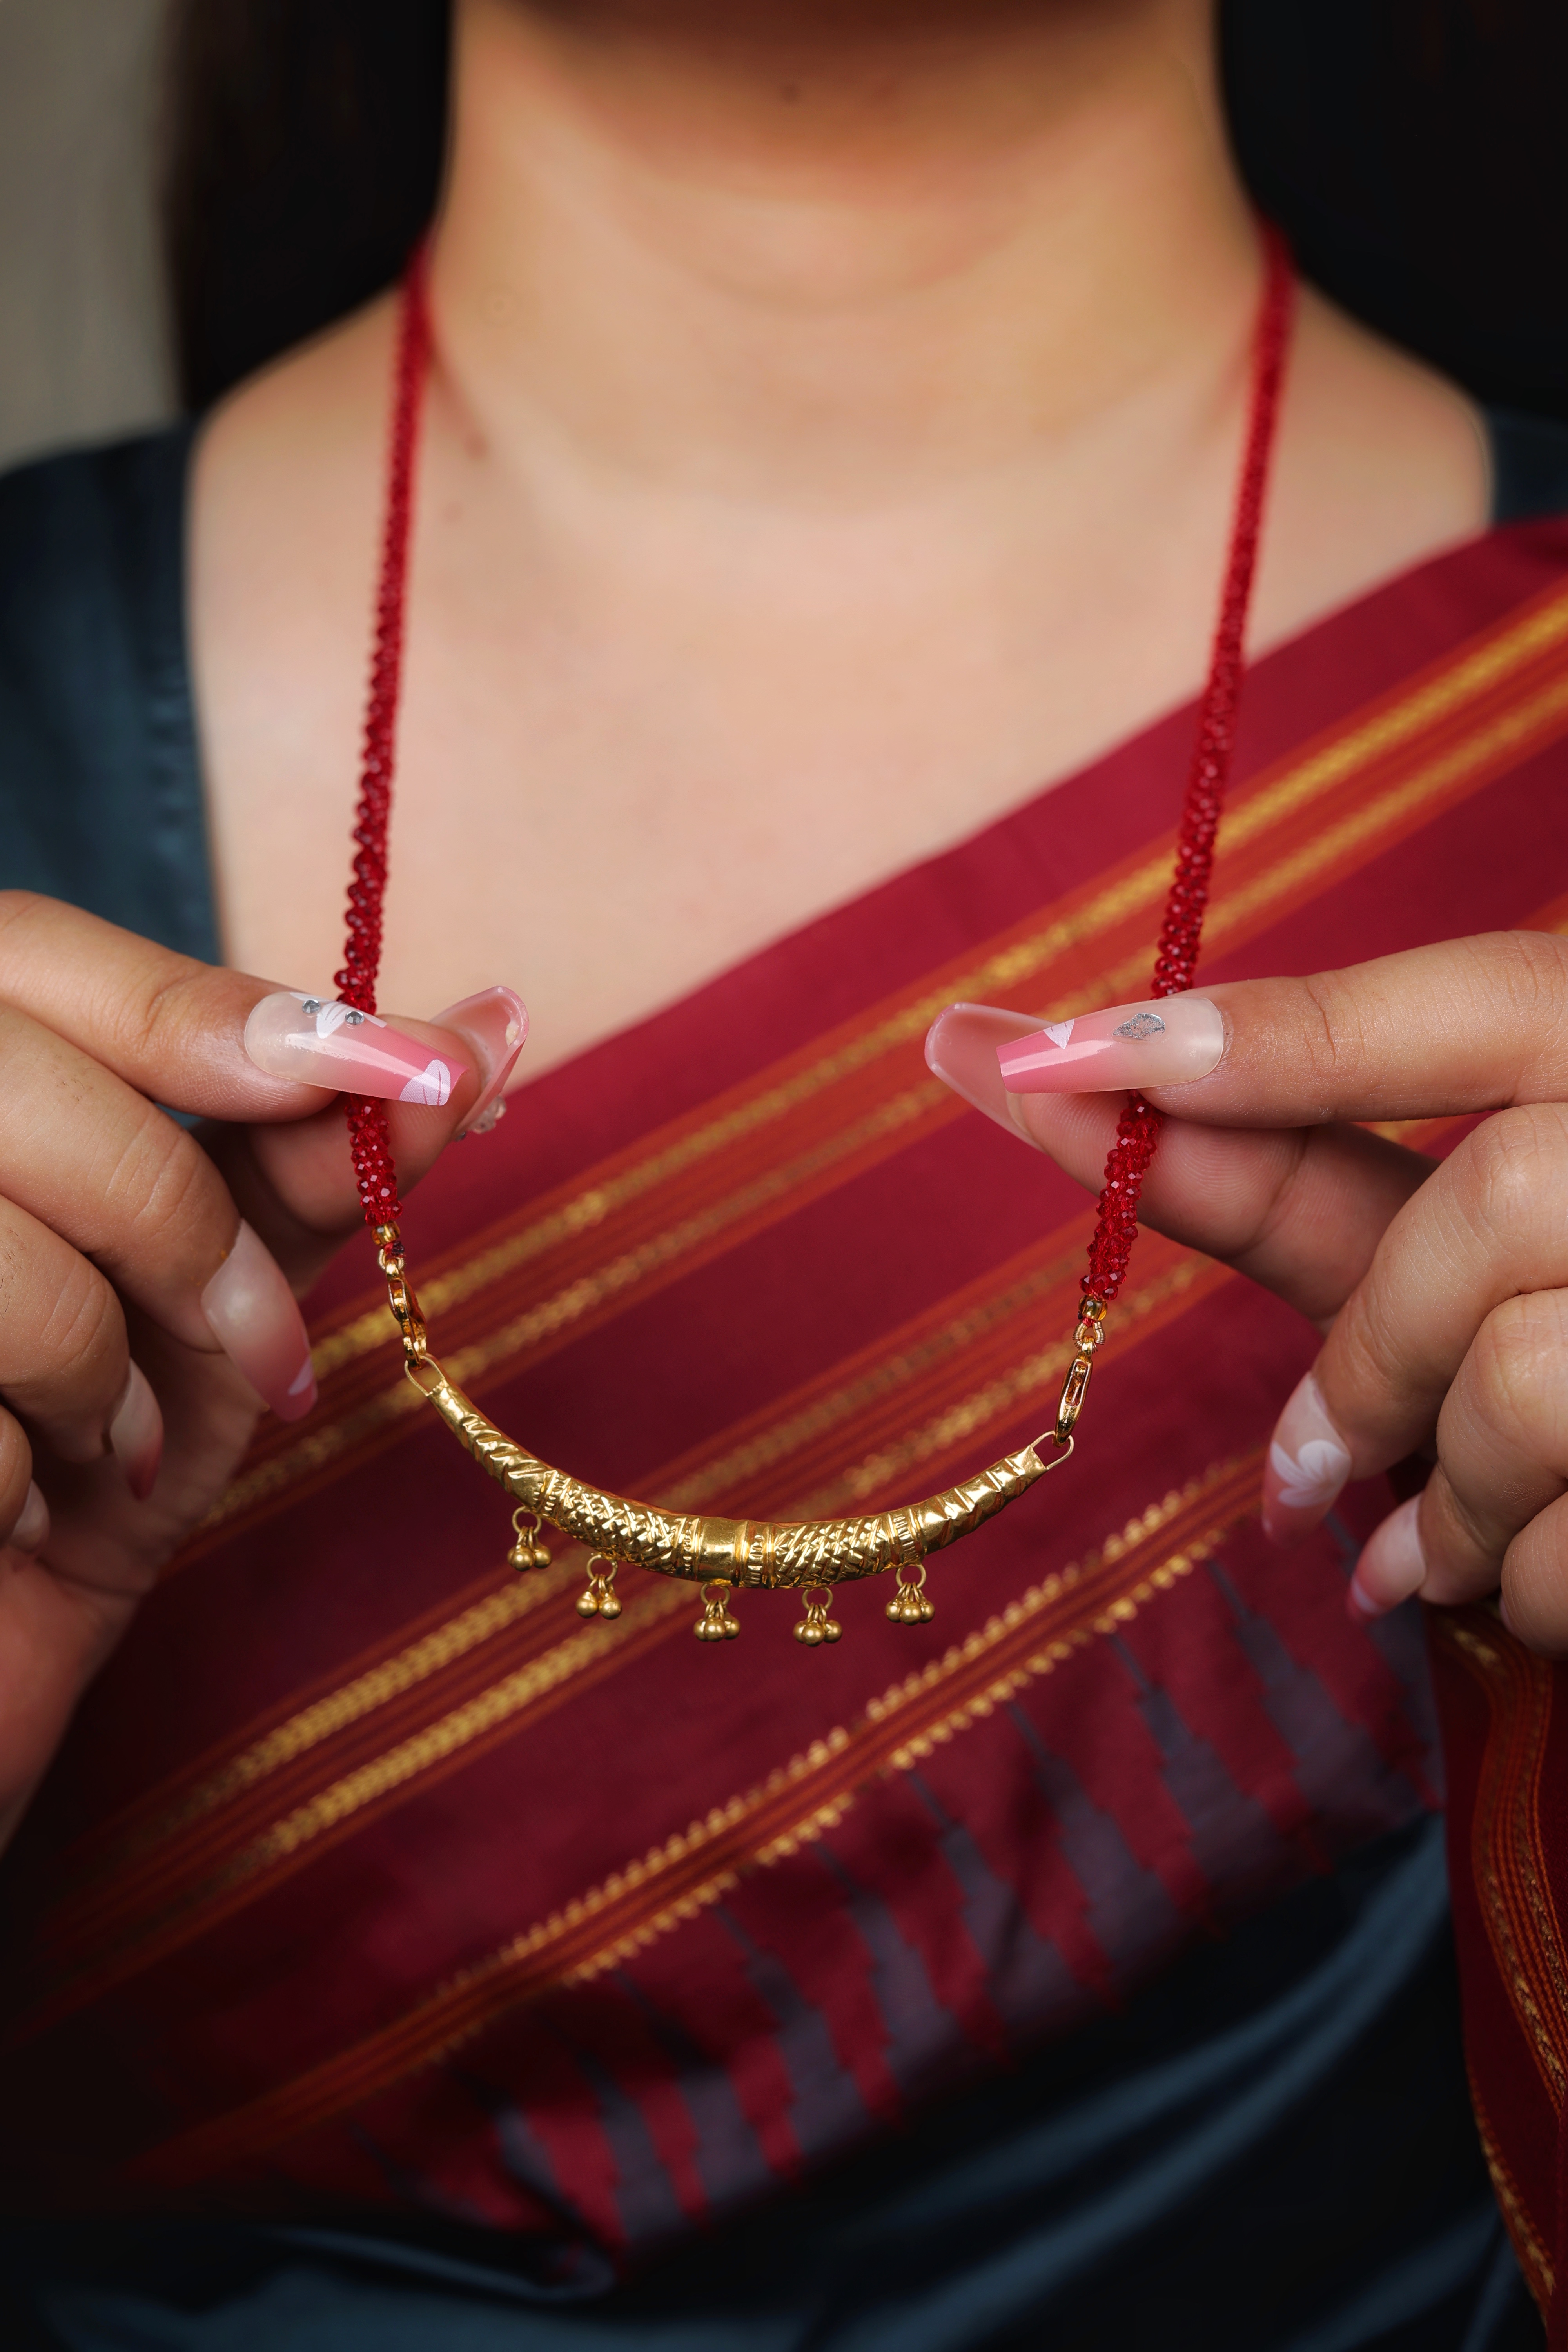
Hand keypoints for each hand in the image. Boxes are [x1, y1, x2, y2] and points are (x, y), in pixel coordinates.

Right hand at [0, 895, 524, 1851]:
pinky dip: (15, 1478)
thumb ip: (307, 1157)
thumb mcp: (217, 1289)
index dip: (213, 1009)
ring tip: (110, 1450)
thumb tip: (482, 1030)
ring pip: (0, 1251)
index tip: (420, 1070)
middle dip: (181, 1234)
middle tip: (265, 1365)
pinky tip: (11, 1510)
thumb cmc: (91, 1455)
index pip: (49, 954)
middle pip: (33, 1087)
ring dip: (96, 1380)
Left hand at [926, 929, 1567, 1650]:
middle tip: (1307, 1480)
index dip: (1264, 1038)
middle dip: (1371, 1365)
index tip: (1049, 1054)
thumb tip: (1058, 1083)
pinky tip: (1539, 1588)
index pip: (1466, 1006)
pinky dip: (1532, 1593)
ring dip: (1451, 1500)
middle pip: (1491, 1213)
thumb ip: (1308, 1183)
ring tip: (1439, 1552)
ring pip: (1530, 1384)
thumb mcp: (1488, 1255)